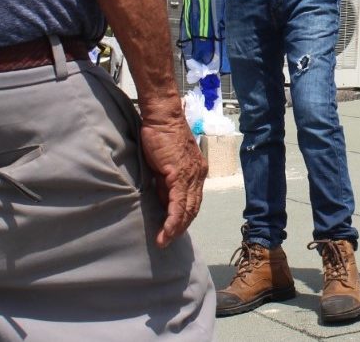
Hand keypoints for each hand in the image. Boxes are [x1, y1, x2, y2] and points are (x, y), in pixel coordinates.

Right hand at [139, 99, 207, 247]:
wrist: (163, 117)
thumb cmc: (161, 136)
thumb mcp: (165, 163)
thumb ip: (166, 181)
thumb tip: (161, 200)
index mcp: (197, 171)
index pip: (193, 200)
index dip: (185, 217)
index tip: (175, 230)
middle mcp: (198, 174)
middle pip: (193, 208)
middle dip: (181, 227)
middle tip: (168, 241)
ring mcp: (191, 175)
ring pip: (187, 209)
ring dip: (176, 228)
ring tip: (164, 241)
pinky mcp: (179, 174)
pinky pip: (177, 203)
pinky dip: (172, 220)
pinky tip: (166, 231)